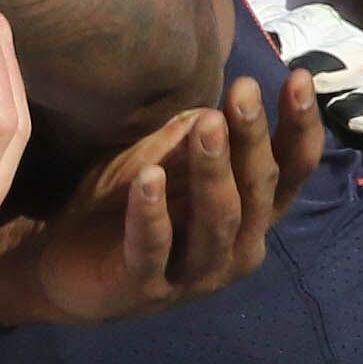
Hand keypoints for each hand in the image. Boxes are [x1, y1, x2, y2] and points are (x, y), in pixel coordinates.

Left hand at [0, 71, 323, 324]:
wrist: (62, 265)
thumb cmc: (125, 205)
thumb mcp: (161, 160)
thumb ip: (192, 137)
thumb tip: (222, 100)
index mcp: (248, 213)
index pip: (288, 170)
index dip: (299, 127)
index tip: (301, 76)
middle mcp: (235, 247)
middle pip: (257, 190)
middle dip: (252, 138)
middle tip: (244, 90)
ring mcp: (195, 274)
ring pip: (216, 220)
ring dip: (213, 170)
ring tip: (208, 123)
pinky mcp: (146, 287)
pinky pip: (153, 248)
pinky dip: (153, 213)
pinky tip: (148, 177)